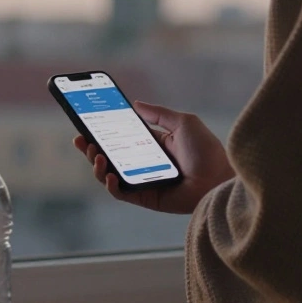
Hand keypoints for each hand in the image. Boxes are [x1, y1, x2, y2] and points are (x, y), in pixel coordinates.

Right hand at [73, 101, 235, 214]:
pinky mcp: (146, 198)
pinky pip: (122, 193)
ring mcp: (143, 182)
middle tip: (82, 139)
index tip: (86, 124)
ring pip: (110, 176)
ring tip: (97, 155)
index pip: (120, 139)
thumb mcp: (183, 122)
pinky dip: (111, 185)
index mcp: (152, 146)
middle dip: (92, 149)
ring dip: (97, 166)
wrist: (219, 176)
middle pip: (110, 157)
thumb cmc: (207, 150)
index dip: (102, 133)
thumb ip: (158, 113)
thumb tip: (136, 104)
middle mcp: (145, 164)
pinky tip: (108, 174)